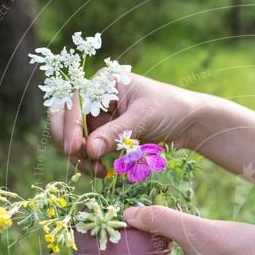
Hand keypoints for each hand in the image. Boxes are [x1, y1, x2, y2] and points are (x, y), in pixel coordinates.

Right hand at [49, 73, 199, 176]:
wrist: (189, 122)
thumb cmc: (169, 109)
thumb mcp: (142, 118)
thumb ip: (115, 133)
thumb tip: (89, 150)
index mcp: (103, 82)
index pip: (73, 102)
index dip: (69, 126)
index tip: (75, 149)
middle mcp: (95, 98)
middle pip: (65, 120)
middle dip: (70, 143)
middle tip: (84, 163)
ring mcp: (98, 118)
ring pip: (74, 139)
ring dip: (81, 158)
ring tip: (99, 172)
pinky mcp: (104, 135)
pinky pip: (88, 151)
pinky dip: (91, 163)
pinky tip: (103, 172)